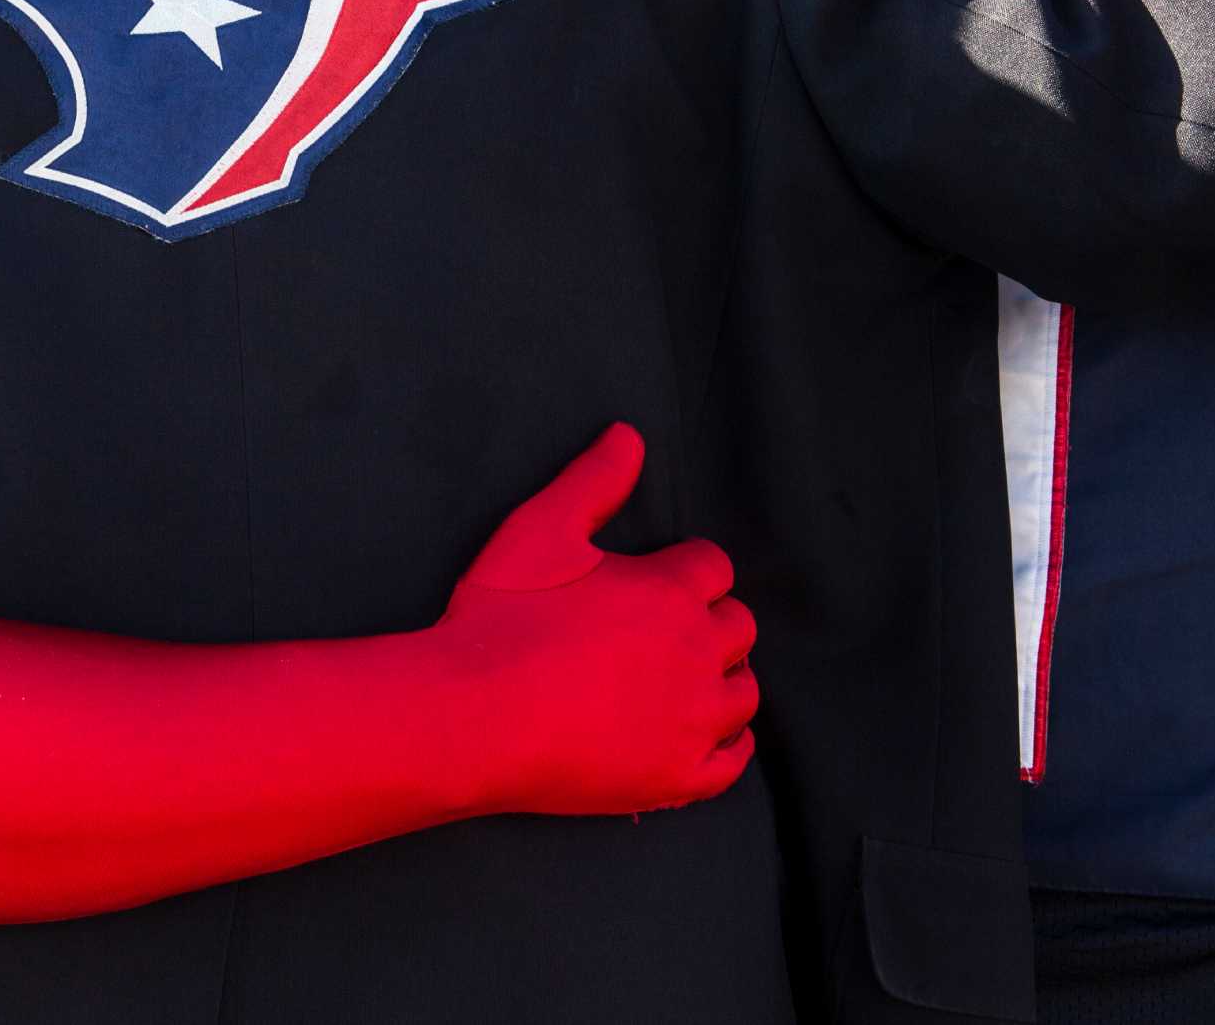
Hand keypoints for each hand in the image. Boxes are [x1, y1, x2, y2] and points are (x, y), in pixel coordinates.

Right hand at [439, 424, 758, 816]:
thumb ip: (592, 481)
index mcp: (671, 590)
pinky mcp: (677, 777)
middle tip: (662, 630)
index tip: (655, 581)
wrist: (471, 715)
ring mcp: (692, 721)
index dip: (685, 569)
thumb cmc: (501, 620)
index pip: (713, 567)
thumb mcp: (538, 530)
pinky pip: (733, 762)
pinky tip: (709, 736)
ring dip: (721, 679)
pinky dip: (729, 746)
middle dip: (709, 621)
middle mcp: (697, 653)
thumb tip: (630, 436)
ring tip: (681, 680)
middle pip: (738, 627)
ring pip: (744, 693)